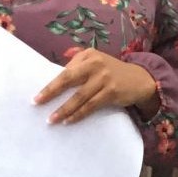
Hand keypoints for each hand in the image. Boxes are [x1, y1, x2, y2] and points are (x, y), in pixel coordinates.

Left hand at [35, 49, 159, 124]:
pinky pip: (91, 106)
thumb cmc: (112, 73)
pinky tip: (69, 121)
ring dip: (64, 109)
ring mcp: (104, 78)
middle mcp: (95, 63)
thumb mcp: (96, 62)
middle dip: (51, 92)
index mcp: (88, 55)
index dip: (51, 84)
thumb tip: (56, 77)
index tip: (38, 96)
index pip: (65, 70)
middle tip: (37, 102)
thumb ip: (78, 65)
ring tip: (52, 119)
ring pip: (79, 96)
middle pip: (68, 79)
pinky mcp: (111, 91)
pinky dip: (79, 114)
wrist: (140, 79)